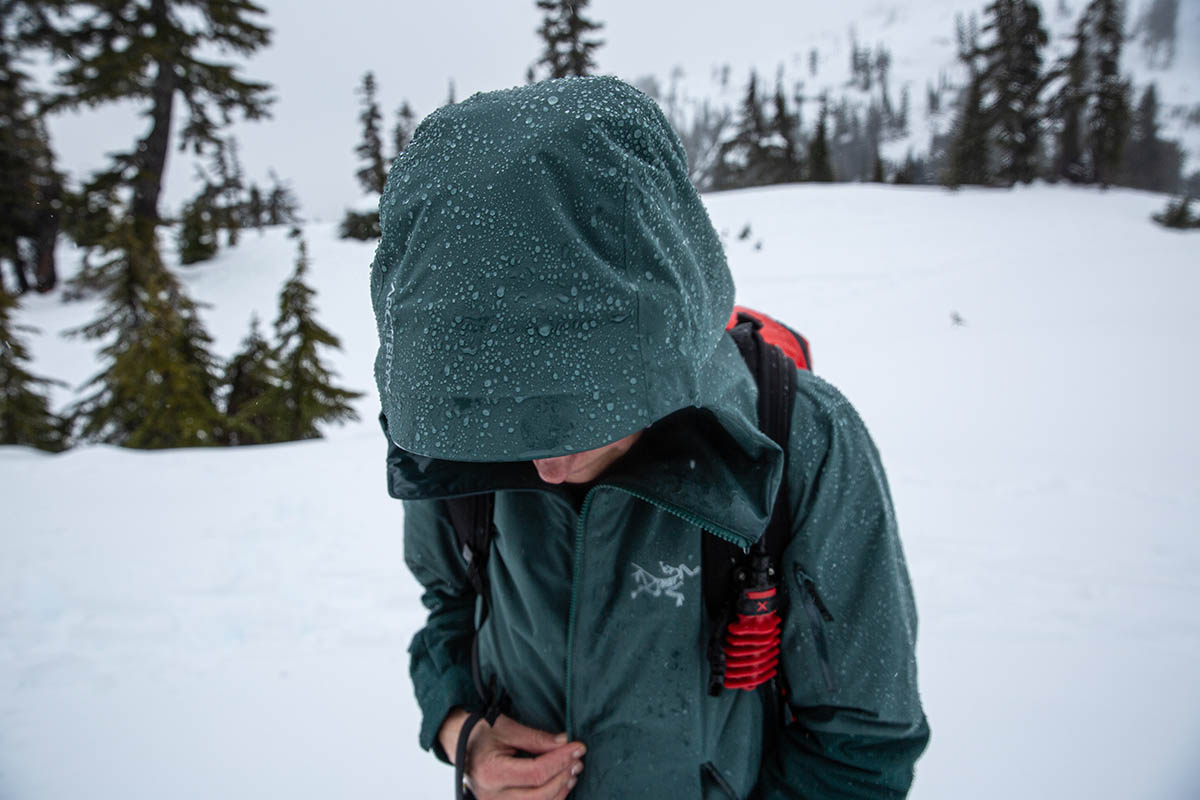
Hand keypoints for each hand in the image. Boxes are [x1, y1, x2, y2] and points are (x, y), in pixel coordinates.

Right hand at [439, 709, 585, 798]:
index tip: (578, 747)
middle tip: (578, 760)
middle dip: (563, 777)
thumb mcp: (507, 728)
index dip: (560, 760)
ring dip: (559, 791)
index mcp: (491, 772)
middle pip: (540, 795)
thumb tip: (565, 743)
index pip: (536, 773)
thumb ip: (536, 739)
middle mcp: (491, 796)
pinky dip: (549, 798)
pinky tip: (560, 785)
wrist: (454, 741)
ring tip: (572, 772)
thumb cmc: (478, 731)